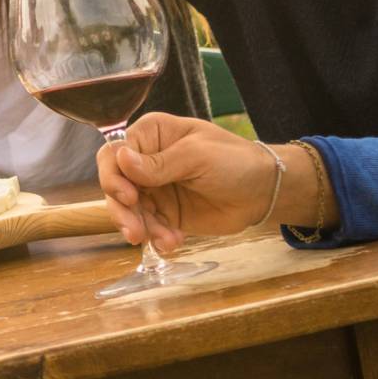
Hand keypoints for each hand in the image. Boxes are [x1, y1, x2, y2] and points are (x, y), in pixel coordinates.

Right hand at [98, 113, 284, 250]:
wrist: (264, 192)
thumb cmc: (234, 161)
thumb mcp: (197, 156)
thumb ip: (159, 163)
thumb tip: (120, 158)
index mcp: (151, 136)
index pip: (115, 153)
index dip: (113, 175)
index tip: (128, 196)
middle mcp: (145, 162)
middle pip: (115, 185)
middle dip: (122, 210)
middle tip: (134, 232)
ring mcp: (154, 189)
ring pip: (128, 210)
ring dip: (141, 228)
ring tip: (164, 240)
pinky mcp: (165, 214)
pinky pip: (149, 227)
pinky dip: (156, 237)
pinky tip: (173, 242)